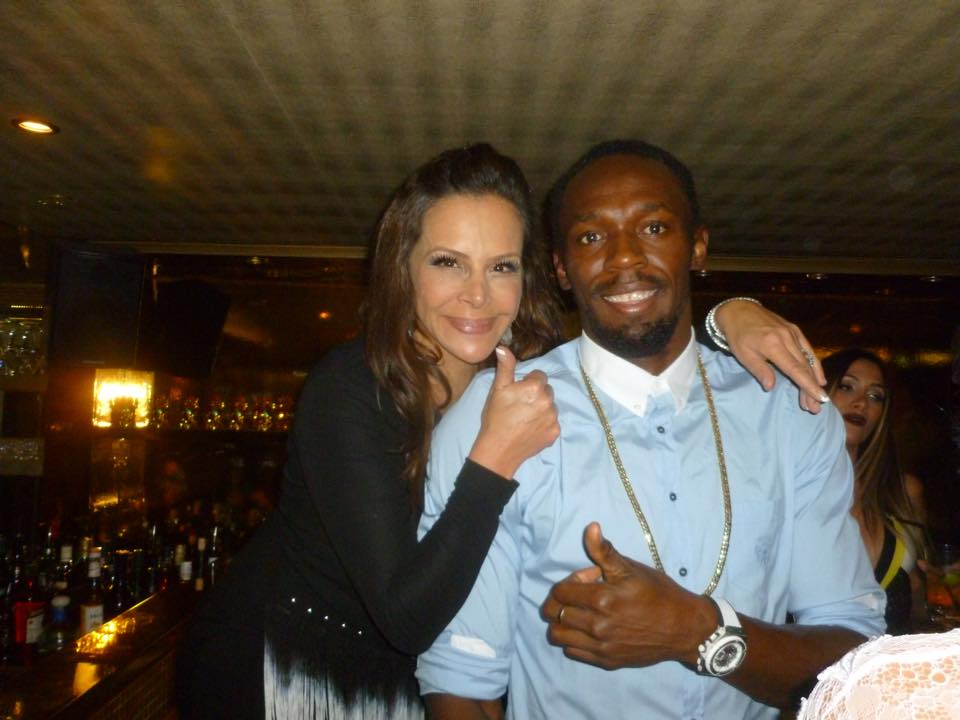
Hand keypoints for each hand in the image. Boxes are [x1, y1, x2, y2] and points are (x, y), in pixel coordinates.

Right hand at [468, 346, 559, 478]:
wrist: (498, 449)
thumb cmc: (496, 417)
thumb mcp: (498, 389)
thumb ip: (505, 367)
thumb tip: (504, 347)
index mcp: (535, 387)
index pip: (539, 375)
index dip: (527, 382)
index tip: (517, 392)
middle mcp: (549, 401)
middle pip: (547, 390)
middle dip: (536, 394)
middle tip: (520, 405)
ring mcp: (553, 418)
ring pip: (550, 406)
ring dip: (541, 408)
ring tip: (524, 418)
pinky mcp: (555, 432)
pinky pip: (552, 422)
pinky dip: (544, 424)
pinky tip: (530, 428)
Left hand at [540, 523, 713, 668]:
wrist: (683, 628)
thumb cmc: (658, 593)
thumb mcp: (631, 568)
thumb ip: (604, 550)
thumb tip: (590, 527)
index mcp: (602, 599)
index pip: (559, 592)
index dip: (568, 583)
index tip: (585, 581)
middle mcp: (597, 626)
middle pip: (554, 614)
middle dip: (561, 601)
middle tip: (579, 596)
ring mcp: (601, 646)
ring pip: (557, 636)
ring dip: (562, 622)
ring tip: (579, 614)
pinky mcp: (606, 661)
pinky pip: (572, 651)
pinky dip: (572, 639)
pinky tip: (587, 630)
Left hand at [714, 300, 828, 412]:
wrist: (738, 310)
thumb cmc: (738, 335)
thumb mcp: (743, 354)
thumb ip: (759, 370)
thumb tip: (771, 387)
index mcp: (773, 345)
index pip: (794, 369)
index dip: (807, 385)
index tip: (818, 399)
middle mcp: (787, 337)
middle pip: (804, 367)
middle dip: (811, 388)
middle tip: (815, 408)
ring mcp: (792, 332)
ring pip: (807, 359)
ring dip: (814, 379)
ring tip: (817, 398)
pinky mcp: (794, 329)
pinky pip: (807, 349)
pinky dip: (814, 363)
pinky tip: (819, 377)